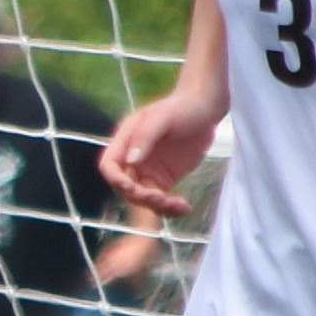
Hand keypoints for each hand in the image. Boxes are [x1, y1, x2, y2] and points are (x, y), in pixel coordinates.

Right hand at [100, 91, 222, 214]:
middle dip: (140, 196)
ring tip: (177, 205)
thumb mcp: (163, 118)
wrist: (205, 108)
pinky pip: (162, 200)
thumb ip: (145, 137)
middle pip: (125, 187)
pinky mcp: (165, 180)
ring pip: (143, 198)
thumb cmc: (182, 107)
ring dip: (157, 206)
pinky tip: (184, 208)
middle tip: (162, 198)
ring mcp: (149, 171)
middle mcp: (134, 159)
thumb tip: (131, 160)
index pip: (110, 165)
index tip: (131, 188)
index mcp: (126, 141)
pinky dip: (171, 209)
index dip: (115, 179)